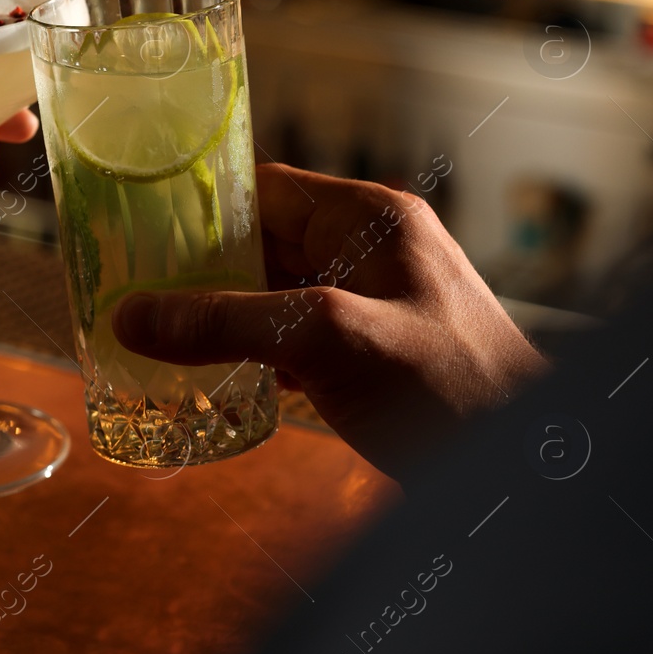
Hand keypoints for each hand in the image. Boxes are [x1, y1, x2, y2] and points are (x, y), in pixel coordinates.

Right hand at [112, 164, 548, 480]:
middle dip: (195, 269)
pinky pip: (292, 338)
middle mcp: (368, 249)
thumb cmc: (452, 387)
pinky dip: (251, 355)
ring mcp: (369, 302)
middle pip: (259, 242)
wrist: (528, 466)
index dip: (198, 205)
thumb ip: (228, 324)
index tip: (131, 226)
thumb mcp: (327, 342)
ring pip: (271, 294)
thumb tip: (130, 316)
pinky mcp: (368, 352)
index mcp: (368, 218)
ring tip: (149, 338)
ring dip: (219, 318)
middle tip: (124, 292)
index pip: (264, 187)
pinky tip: (209, 381)